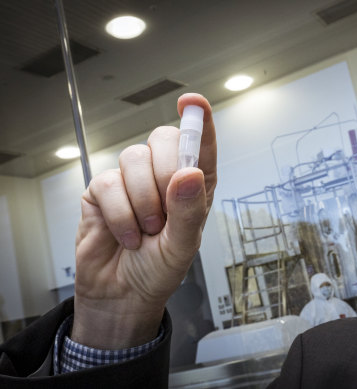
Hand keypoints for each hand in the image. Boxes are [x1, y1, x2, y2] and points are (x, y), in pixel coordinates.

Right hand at [72, 93, 216, 348]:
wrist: (123, 294)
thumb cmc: (159, 270)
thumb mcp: (183, 247)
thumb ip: (189, 211)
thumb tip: (190, 172)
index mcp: (194, 186)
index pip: (201, 144)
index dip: (199, 120)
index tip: (192, 103)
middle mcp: (165, 177)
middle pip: (165, 139)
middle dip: (165, 173)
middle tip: (165, 212)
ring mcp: (133, 181)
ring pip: (134, 159)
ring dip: (142, 201)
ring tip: (146, 230)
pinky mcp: (103, 191)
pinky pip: (108, 183)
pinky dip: (119, 214)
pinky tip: (126, 234)